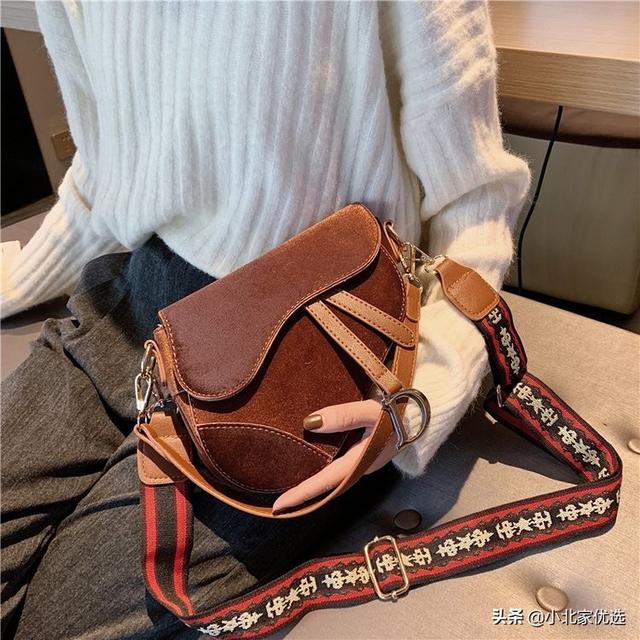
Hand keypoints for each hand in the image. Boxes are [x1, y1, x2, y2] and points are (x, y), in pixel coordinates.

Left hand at [271, 399, 397, 514]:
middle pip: (327, 487)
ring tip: (291, 490)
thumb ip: (344, 416)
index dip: (302, 493)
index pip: (325, 482)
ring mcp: (363, 462)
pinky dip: (323, 472)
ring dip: (314, 485)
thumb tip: (310, 423)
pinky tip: (313, 466)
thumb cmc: (399, 414)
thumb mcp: (372, 411)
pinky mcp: (364, 454)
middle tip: (280, 504)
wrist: (423, 413)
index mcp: (361, 462)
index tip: (280, 505)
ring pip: (333, 479)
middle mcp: (360, 467)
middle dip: (304, 496)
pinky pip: (338, 468)